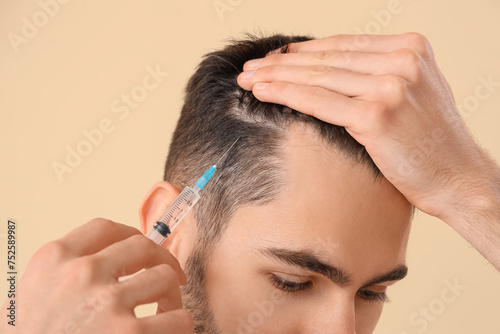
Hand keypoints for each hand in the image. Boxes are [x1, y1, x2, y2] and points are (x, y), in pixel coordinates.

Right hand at [1, 218, 192, 333]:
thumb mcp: (30, 296)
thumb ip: (63, 273)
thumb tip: (103, 261)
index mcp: (54, 260)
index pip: (105, 228)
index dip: (131, 235)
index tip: (142, 249)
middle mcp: (81, 274)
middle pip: (142, 247)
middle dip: (161, 261)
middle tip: (169, 278)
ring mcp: (107, 302)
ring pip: (165, 277)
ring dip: (171, 295)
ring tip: (165, 311)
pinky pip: (179, 318)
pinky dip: (179, 325)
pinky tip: (168, 331)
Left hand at [237, 32, 498, 222]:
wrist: (458, 179)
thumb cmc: (430, 143)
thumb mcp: (411, 93)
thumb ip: (378, 74)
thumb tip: (328, 70)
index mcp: (410, 48)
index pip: (342, 45)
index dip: (302, 51)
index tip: (274, 57)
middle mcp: (402, 60)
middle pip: (326, 58)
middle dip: (281, 63)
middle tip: (251, 68)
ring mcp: (391, 85)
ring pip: (317, 77)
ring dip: (276, 76)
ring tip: (248, 79)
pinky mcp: (377, 115)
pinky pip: (319, 101)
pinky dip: (286, 94)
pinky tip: (261, 93)